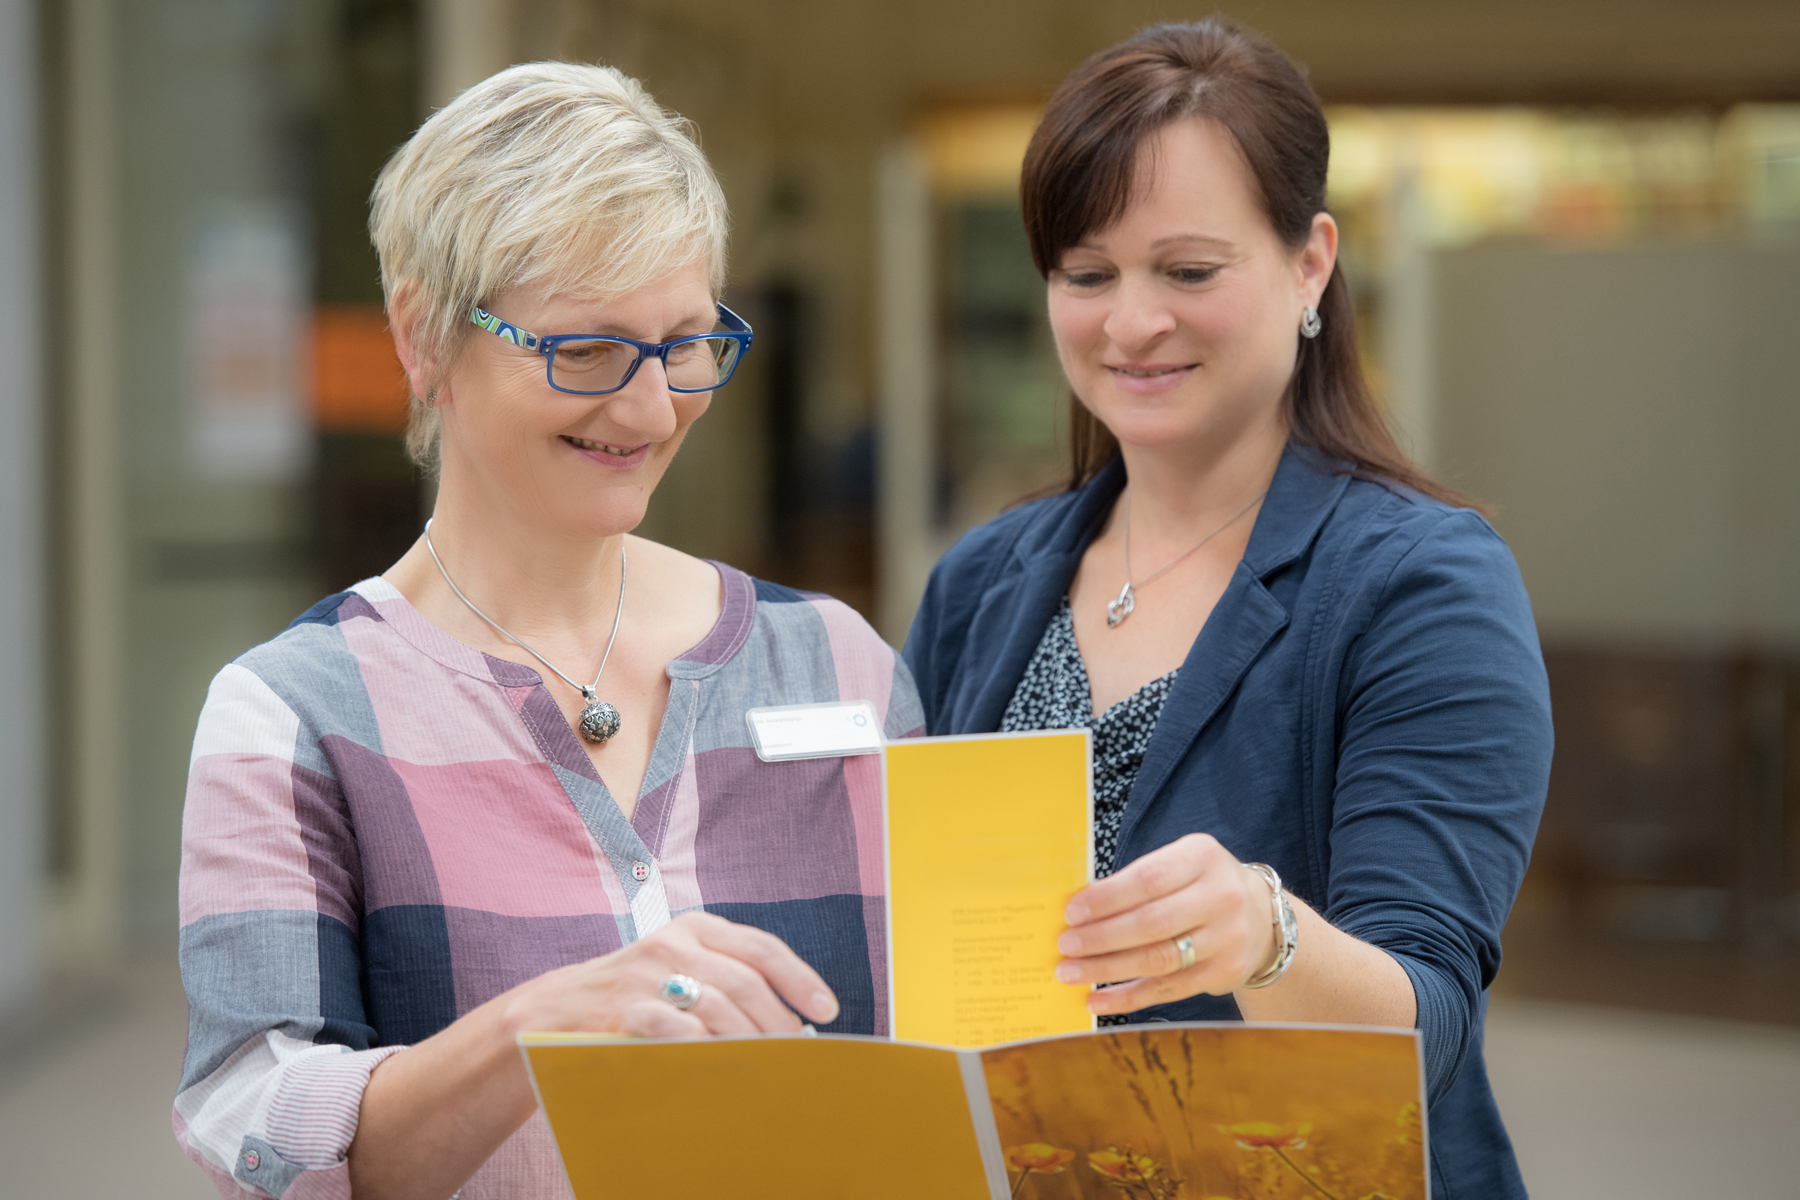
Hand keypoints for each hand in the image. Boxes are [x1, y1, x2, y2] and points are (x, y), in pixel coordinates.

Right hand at [502, 911, 839, 1037]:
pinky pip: (676, 1028)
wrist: (561, 1008)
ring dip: (748, 1040)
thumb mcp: (683, 966)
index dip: (800, 978)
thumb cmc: (639, 992)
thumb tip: (796, 1019)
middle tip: (794, 1052)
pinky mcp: (624, 1007)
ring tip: (765, 1063)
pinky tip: (718, 1061)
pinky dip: (704, 1047)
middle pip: (745, 982)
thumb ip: (730, 979)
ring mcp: (647, 974)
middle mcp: (674, 942)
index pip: (761, 947)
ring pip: (717, 1007)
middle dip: (777, 1021)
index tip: (826, 1008)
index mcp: (696, 927)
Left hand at [1053, 834, 1276, 1015]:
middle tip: (1065, 946)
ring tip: (1071, 973)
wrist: (1262, 916)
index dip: (1106, 898)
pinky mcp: (1224, 972)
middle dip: (1101, 937)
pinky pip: (1168, 990)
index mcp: (1202, 857)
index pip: (1147, 879)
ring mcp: (1226, 937)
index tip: (1071, 913)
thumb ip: (1137, 881)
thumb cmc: (1201, 885)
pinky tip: (1097, 1000)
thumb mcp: (1180, 865)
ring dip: (1108, 970)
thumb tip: (1080, 908)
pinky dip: (1128, 998)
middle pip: (1151, 923)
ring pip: (1158, 959)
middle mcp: (1221, 896)